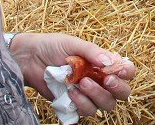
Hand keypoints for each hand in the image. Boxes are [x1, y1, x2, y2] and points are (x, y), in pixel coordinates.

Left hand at [9, 33, 134, 114]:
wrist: (28, 59)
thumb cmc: (52, 46)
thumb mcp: (73, 43)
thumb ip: (92, 52)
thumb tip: (110, 63)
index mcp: (103, 63)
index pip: (125, 71)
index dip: (126, 72)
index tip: (118, 71)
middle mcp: (99, 79)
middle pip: (121, 92)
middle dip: (116, 88)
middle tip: (105, 80)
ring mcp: (88, 93)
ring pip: (106, 104)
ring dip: (97, 95)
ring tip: (81, 83)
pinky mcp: (75, 104)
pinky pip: (87, 111)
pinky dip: (82, 103)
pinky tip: (71, 92)